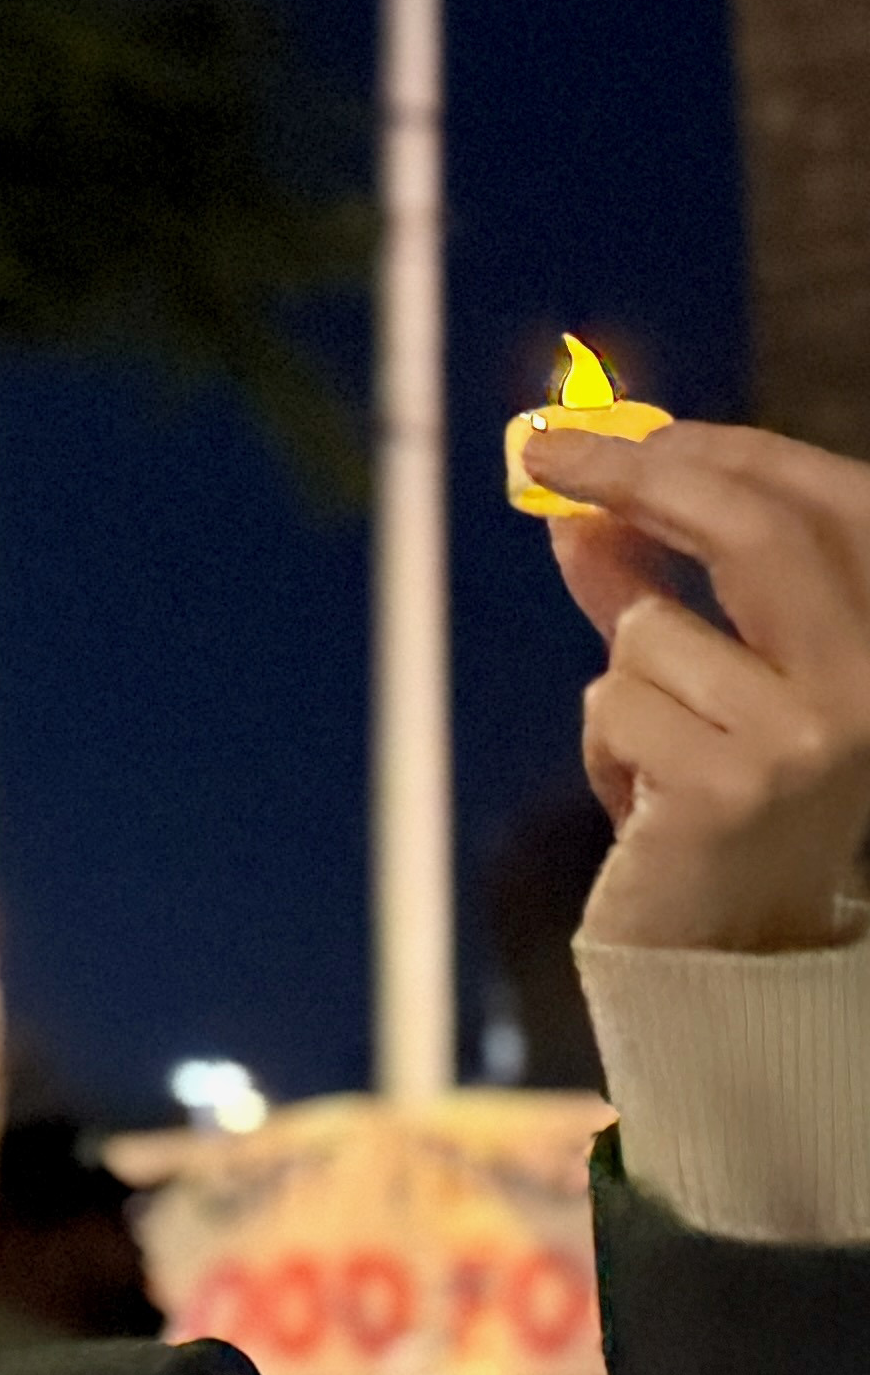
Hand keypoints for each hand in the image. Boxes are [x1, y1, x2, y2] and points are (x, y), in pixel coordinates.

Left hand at [524, 417, 869, 951]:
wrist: (730, 948)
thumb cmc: (713, 801)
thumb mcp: (694, 678)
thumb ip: (644, 587)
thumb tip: (574, 503)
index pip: (832, 504)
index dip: (726, 450)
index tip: (620, 426)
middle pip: (758, 532)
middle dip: (641, 475)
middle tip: (543, 450)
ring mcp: (813, 735)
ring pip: (650, 630)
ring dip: (619, 683)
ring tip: (656, 760)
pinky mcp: (734, 784)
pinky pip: (612, 705)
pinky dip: (602, 748)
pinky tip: (646, 806)